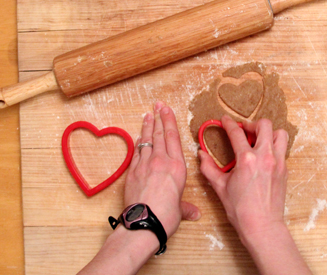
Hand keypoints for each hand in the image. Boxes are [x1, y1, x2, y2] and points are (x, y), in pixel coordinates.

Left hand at [124, 101, 199, 235]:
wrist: (144, 222)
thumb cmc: (166, 215)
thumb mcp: (180, 209)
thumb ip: (186, 207)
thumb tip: (194, 213)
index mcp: (178, 166)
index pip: (173, 137)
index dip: (169, 121)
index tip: (166, 110)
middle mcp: (162, 161)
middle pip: (159, 134)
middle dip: (158, 118)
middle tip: (157, 105)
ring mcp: (145, 165)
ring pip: (146, 141)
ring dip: (147, 127)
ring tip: (147, 115)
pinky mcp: (132, 172)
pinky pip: (136, 153)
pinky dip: (138, 143)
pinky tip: (138, 138)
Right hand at [198, 115, 287, 240]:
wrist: (262, 226)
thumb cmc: (241, 210)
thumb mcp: (220, 187)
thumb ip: (209, 168)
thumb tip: (201, 155)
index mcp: (247, 159)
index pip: (237, 133)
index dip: (229, 123)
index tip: (225, 120)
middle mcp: (265, 157)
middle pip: (264, 125)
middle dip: (252, 124)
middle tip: (244, 131)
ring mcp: (278, 162)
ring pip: (280, 134)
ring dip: (268, 133)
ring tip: (258, 140)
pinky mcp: (284, 170)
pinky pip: (282, 149)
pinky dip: (273, 146)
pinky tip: (263, 156)